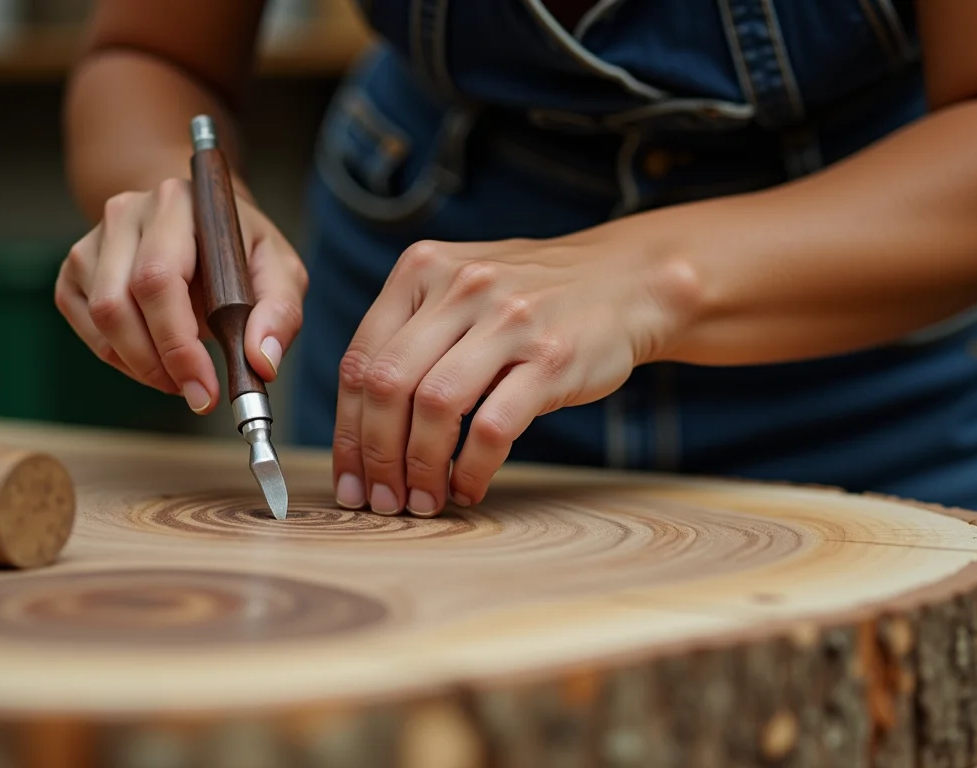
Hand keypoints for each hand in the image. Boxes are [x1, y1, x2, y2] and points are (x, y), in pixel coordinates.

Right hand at [55, 178, 306, 413]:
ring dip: (140, 365)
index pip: (158, 277)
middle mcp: (127, 214)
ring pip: (100, 319)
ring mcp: (94, 240)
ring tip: (181, 378)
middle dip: (157, 364)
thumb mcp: (280, 271)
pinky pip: (86, 325)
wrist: (202, 227)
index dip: (176, 341)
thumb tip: (261, 360)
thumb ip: (280, 312)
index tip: (205, 388)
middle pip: (118, 303)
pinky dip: (120, 358)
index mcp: (178, 204)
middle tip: (196, 395)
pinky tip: (154, 361)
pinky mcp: (77, 269)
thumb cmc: (241, 250)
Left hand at [332, 230, 693, 516]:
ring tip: (422, 500)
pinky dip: (471, 468)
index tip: (348, 478)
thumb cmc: (534, 298)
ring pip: (433, 407)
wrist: (629, 281)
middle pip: (387, 386)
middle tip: (380, 500)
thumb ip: (409, 333)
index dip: (346, 430)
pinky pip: (492, 427)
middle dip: (375, 456)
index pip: (360, 360)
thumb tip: (357, 423)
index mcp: (423, 269)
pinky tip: (468, 487)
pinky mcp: (551, 359)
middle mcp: (460, 287)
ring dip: (419, 467)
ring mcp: (508, 321)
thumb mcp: (462, 288)